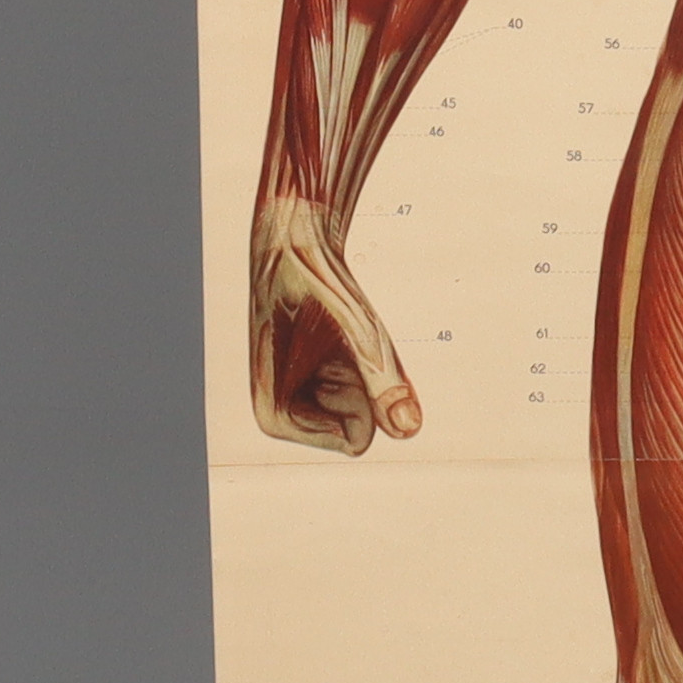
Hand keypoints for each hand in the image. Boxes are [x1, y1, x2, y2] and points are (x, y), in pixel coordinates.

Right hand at [251, 195, 422, 453]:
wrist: (290, 241)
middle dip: (362, 388)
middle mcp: (279, 416)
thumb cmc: (317, 281)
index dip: (364, 399)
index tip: (335, 351)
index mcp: (273, 415)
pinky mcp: (310, 384)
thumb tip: (409, 431)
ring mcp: (296, 400)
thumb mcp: (360, 328)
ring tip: (329, 333)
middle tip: (333, 338)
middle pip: (360, 431)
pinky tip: (334, 336)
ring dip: (360, 374)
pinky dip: (360, 366)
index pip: (353, 442)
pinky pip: (362, 394)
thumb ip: (384, 380)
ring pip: (362, 413)